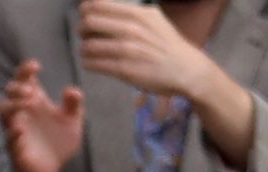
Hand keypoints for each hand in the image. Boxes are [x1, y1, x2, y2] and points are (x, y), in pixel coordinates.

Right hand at [0, 59, 84, 171]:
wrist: (50, 171)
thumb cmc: (58, 143)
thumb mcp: (73, 121)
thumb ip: (74, 105)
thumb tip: (72, 90)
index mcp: (36, 102)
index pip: (25, 80)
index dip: (26, 70)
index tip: (36, 66)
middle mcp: (23, 113)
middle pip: (10, 93)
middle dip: (17, 87)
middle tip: (30, 90)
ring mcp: (16, 130)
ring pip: (4, 112)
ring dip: (13, 105)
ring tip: (28, 103)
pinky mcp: (15, 149)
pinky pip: (8, 139)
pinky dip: (12, 133)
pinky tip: (20, 129)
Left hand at [77, 0, 213, 99]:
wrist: (185, 68)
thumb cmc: (166, 44)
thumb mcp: (153, 19)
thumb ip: (129, 14)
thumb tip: (100, 7)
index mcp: (138, 14)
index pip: (97, 5)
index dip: (85, 12)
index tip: (87, 18)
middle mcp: (132, 29)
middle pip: (88, 23)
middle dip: (82, 30)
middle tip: (86, 36)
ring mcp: (127, 49)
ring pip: (87, 46)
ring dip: (84, 50)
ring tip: (91, 52)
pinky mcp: (123, 69)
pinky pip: (92, 64)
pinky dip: (88, 63)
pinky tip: (93, 62)